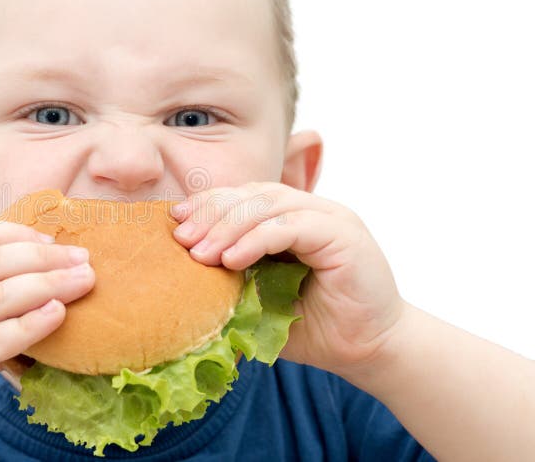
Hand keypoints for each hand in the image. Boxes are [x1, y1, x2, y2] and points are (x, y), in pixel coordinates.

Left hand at [170, 182, 403, 377]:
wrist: (370, 352)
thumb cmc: (315, 327)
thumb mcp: (262, 298)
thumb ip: (234, 278)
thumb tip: (182, 274)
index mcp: (292, 217)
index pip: (244, 197)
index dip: (208, 205)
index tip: (175, 223)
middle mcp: (312, 210)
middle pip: (252, 195)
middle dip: (211, 214)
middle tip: (181, 239)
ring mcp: (330, 218)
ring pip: (269, 205)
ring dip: (228, 227)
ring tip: (200, 253)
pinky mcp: (344, 235)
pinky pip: (291, 226)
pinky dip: (257, 240)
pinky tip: (231, 260)